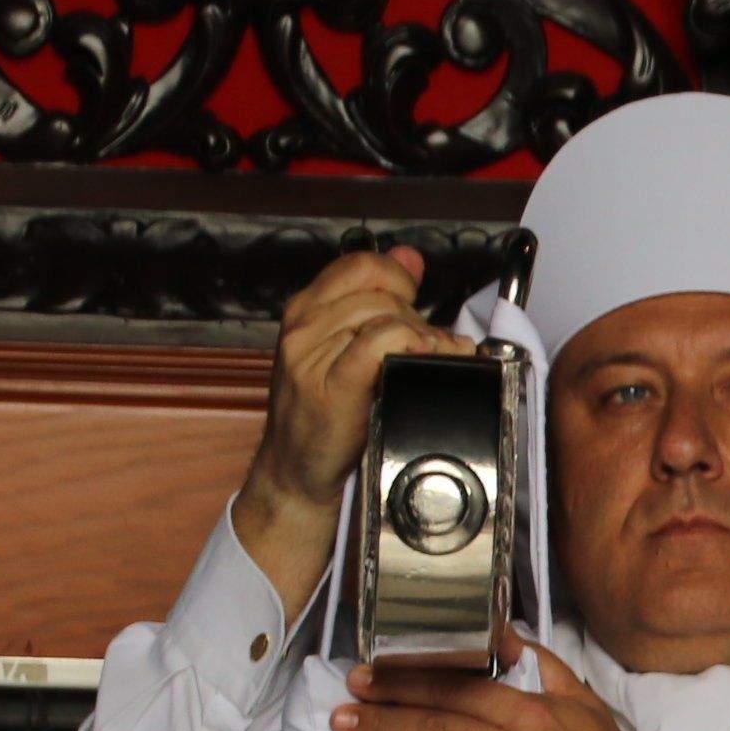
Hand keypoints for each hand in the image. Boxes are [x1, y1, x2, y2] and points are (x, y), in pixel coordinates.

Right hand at [234, 247, 470, 618]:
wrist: (297, 472)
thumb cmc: (328, 414)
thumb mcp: (346, 347)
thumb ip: (377, 301)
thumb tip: (409, 258)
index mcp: (306, 311)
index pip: (363, 264)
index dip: (400, 279)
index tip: (416, 304)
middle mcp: (304, 327)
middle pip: (381, 291)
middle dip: (419, 316)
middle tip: (429, 347)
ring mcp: (311, 355)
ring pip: (386, 315)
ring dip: (424, 336)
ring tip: (432, 360)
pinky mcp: (330, 384)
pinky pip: (380, 342)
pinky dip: (410, 345)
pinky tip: (423, 360)